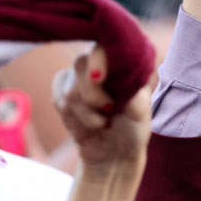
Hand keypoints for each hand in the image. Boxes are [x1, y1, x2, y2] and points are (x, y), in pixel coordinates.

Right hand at [52, 47, 152, 175]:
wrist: (114, 153)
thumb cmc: (133, 129)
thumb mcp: (140, 114)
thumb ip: (135, 98)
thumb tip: (125, 85)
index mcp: (118, 61)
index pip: (103, 47)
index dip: (97, 59)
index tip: (98, 78)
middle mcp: (96, 63)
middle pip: (80, 64)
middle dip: (92, 94)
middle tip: (109, 110)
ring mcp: (77, 77)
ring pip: (70, 89)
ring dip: (87, 113)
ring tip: (104, 123)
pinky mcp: (62, 92)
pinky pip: (60, 101)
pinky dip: (75, 118)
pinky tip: (90, 124)